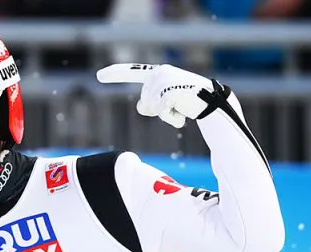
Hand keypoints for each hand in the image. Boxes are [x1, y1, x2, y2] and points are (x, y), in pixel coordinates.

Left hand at [96, 63, 213, 127]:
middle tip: (177, 105)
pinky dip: (173, 119)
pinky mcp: (171, 92)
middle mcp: (159, 73)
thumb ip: (149, 102)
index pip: (132, 72)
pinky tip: (184, 114)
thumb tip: (141, 107)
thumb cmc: (188, 102)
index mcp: (156, 73)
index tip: (98, 75)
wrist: (212, 102)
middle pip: (144, 103)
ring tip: (181, 107)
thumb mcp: (165, 102)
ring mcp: (165, 81)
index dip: (115, 74)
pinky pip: (162, 114)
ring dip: (166, 115)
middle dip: (157, 111)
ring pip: (151, 109)